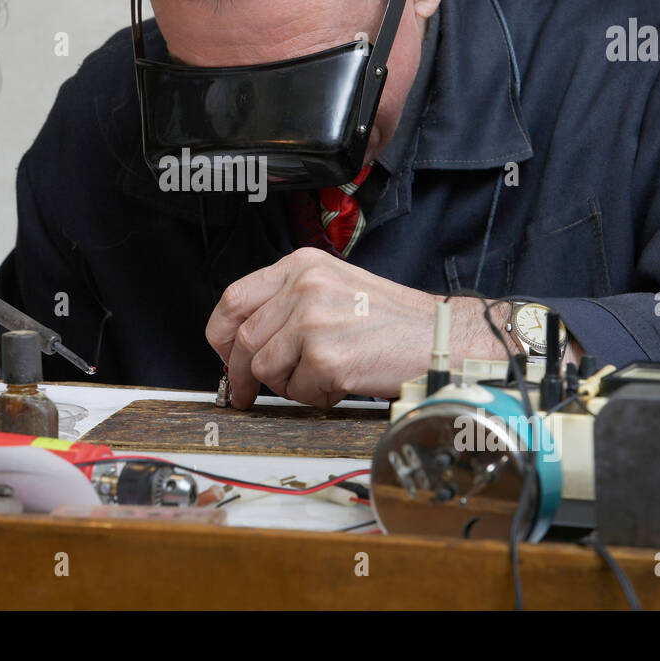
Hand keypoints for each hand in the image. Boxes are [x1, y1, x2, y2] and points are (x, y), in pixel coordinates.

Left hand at [205, 248, 513, 407]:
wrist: (440, 337)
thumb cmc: (393, 319)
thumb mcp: (334, 287)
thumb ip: (288, 302)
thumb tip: (243, 339)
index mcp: (303, 264)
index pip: (235, 298)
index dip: (220, 333)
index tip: (221, 354)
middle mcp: (304, 287)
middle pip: (243, 339)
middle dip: (242, 373)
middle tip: (247, 391)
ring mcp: (314, 321)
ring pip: (264, 368)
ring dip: (286, 384)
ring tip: (320, 376)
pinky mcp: (327, 357)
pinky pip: (296, 391)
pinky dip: (314, 396)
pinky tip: (341, 382)